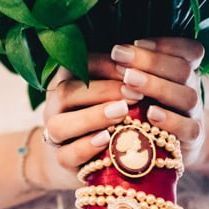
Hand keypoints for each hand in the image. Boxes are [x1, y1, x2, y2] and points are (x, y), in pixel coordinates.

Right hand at [30, 37, 207, 189]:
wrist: (103, 155)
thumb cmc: (121, 112)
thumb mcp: (124, 86)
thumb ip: (133, 67)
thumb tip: (153, 47)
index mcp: (68, 79)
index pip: (78, 65)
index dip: (104, 64)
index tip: (130, 64)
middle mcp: (57, 105)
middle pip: (68, 92)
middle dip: (103, 89)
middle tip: (135, 90)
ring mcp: (56, 134)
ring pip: (61, 125)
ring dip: (93, 116)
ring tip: (122, 111)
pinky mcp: (63, 161)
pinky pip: (68, 155)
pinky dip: (86, 147)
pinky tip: (106, 140)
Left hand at [109, 38, 207, 166]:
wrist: (168, 145)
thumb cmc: (144, 104)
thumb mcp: (140, 82)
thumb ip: (129, 66)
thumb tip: (106, 50)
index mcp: (182, 69)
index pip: (190, 49)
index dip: (166, 44)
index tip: (136, 42)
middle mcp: (192, 88)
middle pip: (183, 69)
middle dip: (150, 61)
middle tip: (120, 57)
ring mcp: (194, 113)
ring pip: (187, 96)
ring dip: (157, 86)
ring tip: (129, 82)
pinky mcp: (193, 139)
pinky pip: (190, 128)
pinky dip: (171, 120)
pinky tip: (150, 114)